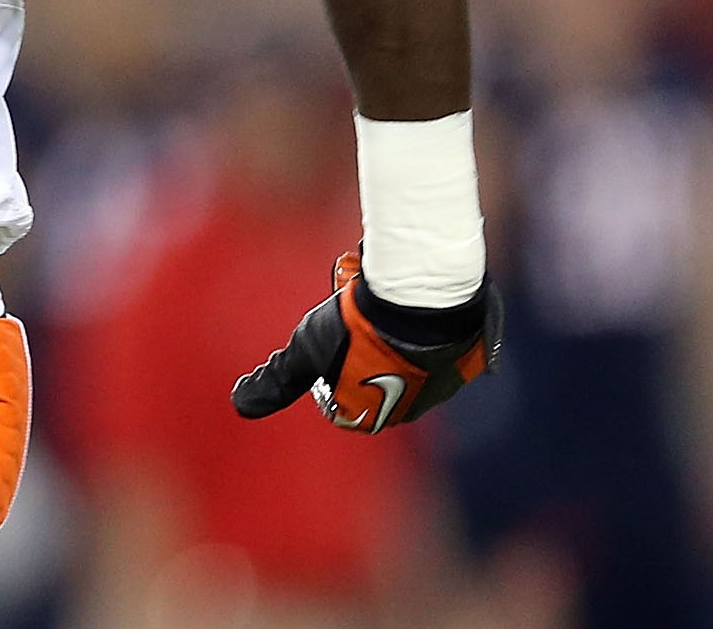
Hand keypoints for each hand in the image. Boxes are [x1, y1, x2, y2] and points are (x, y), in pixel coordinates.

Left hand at [231, 251, 501, 433]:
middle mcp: (419, 406)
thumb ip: (276, 381)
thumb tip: (240, 404)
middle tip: (346, 312)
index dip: (327, 370)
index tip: (325, 341)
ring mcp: (448, 380)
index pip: (344, 403)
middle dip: (357, 346)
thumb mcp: (306, 351)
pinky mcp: (471, 351)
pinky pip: (440, 336)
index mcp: (380, 417)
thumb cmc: (358, 326)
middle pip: (377, 377)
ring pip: (409, 355)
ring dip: (388, 331)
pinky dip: (421, 319)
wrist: (422, 295)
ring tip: (370, 295)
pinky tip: (405, 295)